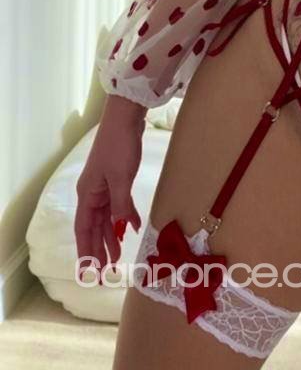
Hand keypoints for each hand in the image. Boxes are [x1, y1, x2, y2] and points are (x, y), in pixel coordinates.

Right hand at [74, 97, 144, 282]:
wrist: (126, 118)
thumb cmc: (119, 146)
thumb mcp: (120, 178)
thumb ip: (121, 205)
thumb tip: (122, 229)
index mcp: (87, 194)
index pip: (84, 229)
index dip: (86, 250)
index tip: (89, 270)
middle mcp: (92, 192)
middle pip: (94, 226)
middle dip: (99, 248)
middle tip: (106, 269)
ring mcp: (103, 185)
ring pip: (105, 217)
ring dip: (110, 235)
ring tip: (117, 254)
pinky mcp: (116, 178)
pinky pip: (117, 204)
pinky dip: (123, 217)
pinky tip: (130, 226)